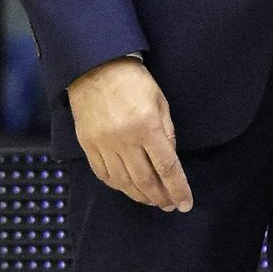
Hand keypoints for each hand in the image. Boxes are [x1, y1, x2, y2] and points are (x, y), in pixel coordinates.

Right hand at [67, 57, 192, 210]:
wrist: (94, 66)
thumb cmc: (133, 80)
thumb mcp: (160, 101)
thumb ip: (167, 133)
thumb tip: (169, 162)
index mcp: (147, 126)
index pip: (167, 167)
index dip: (178, 189)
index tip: (185, 203)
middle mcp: (124, 140)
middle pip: (145, 181)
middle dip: (160, 197)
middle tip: (170, 205)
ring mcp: (103, 144)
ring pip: (124, 183)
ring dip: (140, 196)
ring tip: (152, 200)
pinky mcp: (87, 145)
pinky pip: (103, 174)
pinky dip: (118, 186)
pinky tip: (128, 188)